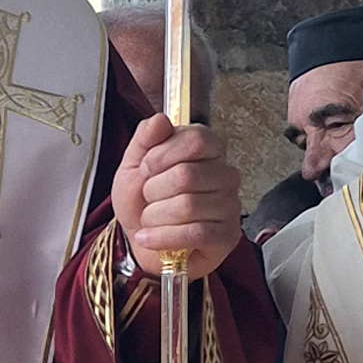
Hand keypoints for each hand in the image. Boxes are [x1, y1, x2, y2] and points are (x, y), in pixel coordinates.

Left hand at [111, 116, 242, 280]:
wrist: (140, 242)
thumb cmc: (142, 202)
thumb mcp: (133, 165)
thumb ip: (145, 138)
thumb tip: (160, 121)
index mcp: (208, 149)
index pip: (196, 140)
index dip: (162, 155)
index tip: (147, 168)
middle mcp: (225, 175)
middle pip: (187, 175)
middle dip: (153, 190)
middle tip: (147, 199)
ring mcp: (229, 206)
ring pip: (188, 206)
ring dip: (155, 216)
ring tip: (149, 220)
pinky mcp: (226, 236)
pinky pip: (194, 233)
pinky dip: (162, 237)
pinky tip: (149, 237)